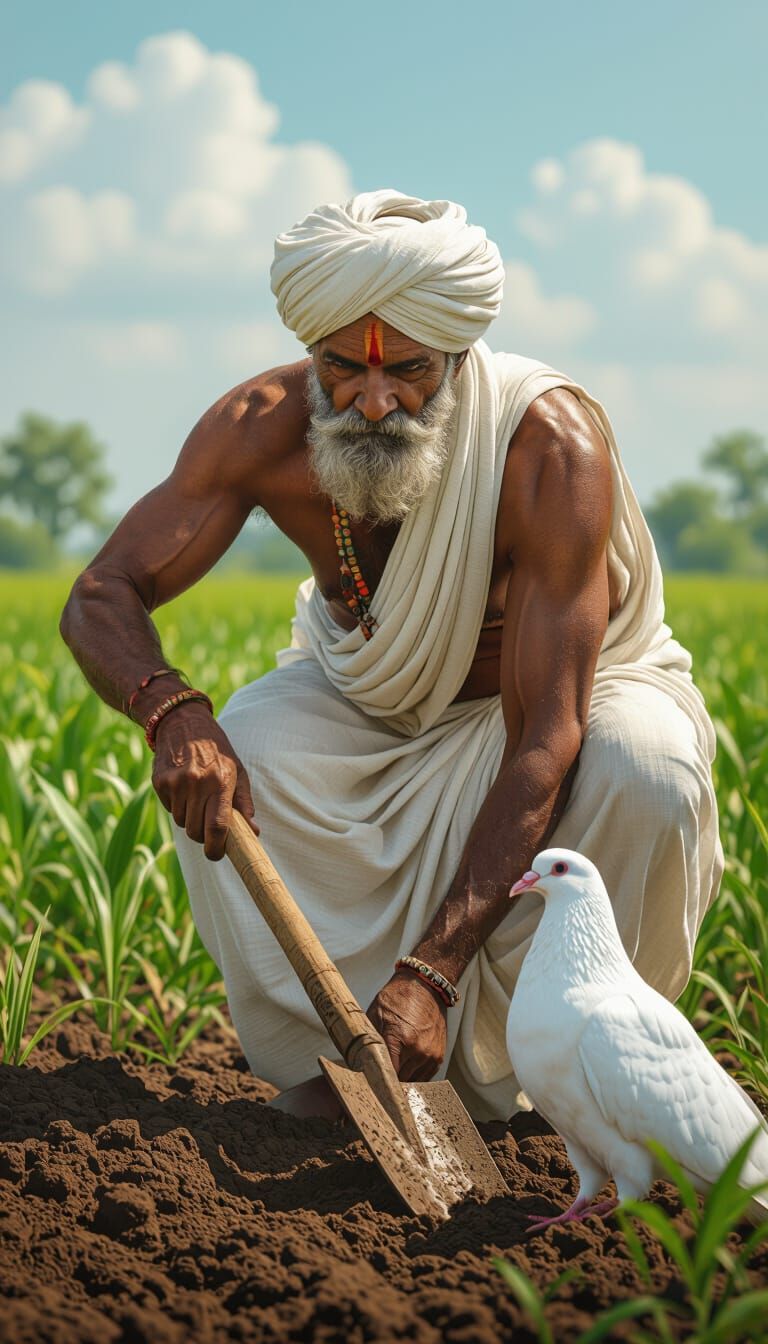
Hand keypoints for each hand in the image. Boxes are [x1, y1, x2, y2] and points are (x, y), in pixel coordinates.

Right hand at [151, 703, 258, 860]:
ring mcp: (176, 783)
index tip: (217, 855)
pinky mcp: (160, 782)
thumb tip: (254, 832)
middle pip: (196, 831)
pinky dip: (177, 806)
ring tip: (197, 799)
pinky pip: (169, 809)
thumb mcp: (237, 771)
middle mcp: (197, 783)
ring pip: (181, 822)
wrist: (183, 723)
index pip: (217, 826)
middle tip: (208, 827)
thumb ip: (244, 803)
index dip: (217, 848)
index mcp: (220, 781)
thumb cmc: (217, 751)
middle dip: (203, 836)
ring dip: (189, 819)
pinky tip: (183, 788)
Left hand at [366, 971, 446, 1081]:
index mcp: (400, 1039)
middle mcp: (418, 1050)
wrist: (425, 986)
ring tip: (394, 1067)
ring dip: (403, 1078)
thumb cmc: (398, 998)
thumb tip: (360, 1059)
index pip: (387, 1074)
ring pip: (412, 1081)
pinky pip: (425, 1077)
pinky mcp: (438, 1056)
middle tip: (380, 1072)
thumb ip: (369, 1038)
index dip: (377, 1079)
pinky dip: (415, 1074)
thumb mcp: (376, 1013)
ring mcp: (430, 1055)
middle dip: (389, 1078)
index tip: (371, 1079)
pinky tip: (406, 1066)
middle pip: (400, 1081)